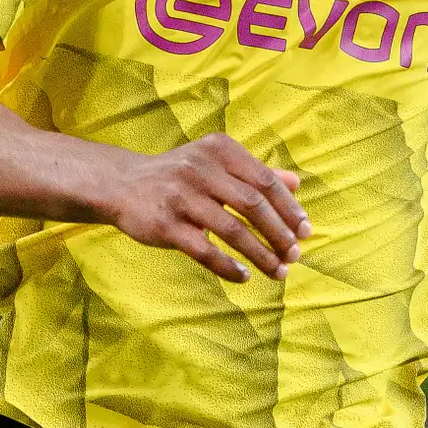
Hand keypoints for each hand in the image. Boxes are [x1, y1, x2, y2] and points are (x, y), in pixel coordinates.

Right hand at [106, 135, 307, 282]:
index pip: (265, 181)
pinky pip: (204, 250)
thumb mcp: (215, 164)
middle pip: (253, 206)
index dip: (289, 209)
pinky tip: (243, 277)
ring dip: (260, 255)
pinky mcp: (165, 224)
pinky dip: (228, 266)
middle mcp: (201, 169)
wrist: (122, 184)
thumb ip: (254, 173)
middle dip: (280, 234)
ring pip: (232, 231)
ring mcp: (182, 197)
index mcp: (220, 150)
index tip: (306, 231)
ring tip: (278, 272)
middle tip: (295, 255)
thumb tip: (296, 184)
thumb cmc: (178, 175)